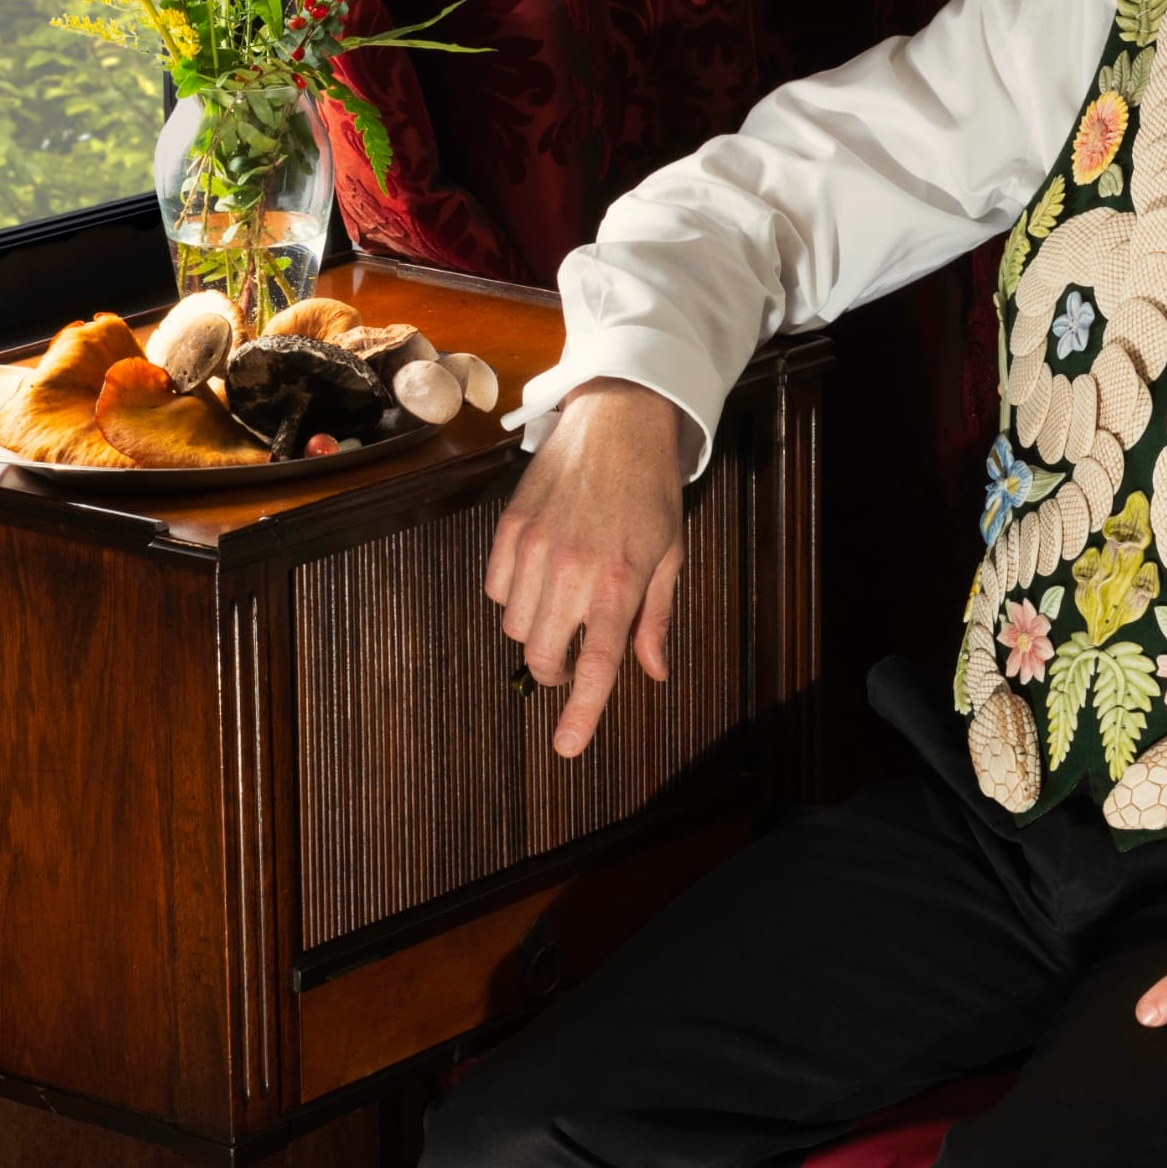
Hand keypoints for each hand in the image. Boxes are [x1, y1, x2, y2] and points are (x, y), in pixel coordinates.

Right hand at [484, 378, 686, 758]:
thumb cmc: (652, 491)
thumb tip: (653, 672)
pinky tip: (538, 576)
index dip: (581, 714)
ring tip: (562, 603)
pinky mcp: (509, 528)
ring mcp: (534, 548)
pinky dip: (512, 596)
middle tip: (575, 658)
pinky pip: (496, 589)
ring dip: (535, 631)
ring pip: (514, 626)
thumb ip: (655, 619)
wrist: (619, 420)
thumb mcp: (670, 557)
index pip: (595, 666)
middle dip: (555, 671)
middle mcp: (572, 571)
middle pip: (541, 656)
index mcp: (619, 583)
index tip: (566, 747)